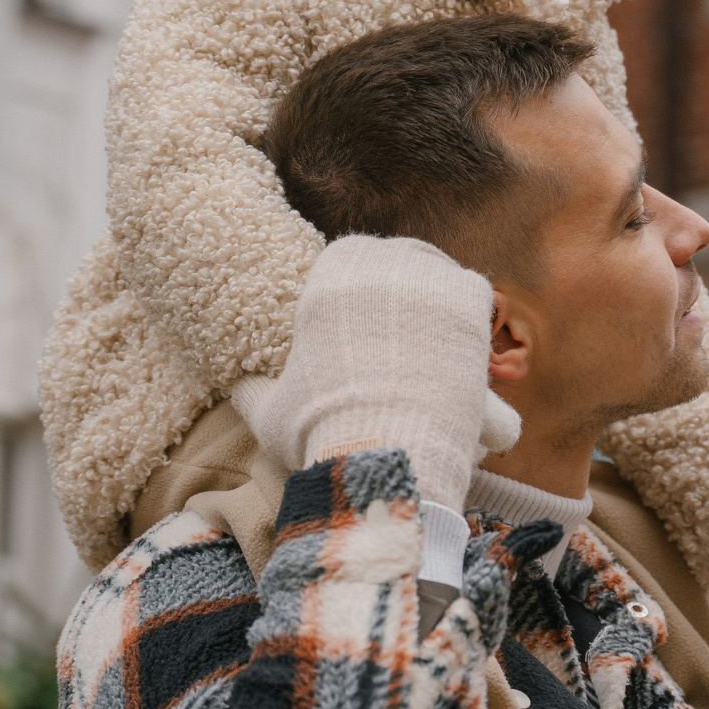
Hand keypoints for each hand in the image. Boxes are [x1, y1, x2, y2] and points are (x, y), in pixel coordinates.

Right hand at [225, 235, 511, 511]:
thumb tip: (233, 381)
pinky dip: (472, 312)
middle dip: (402, 285)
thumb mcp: (268, 409)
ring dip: (437, 295)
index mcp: (329, 272)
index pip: (348, 257)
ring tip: (437, 332)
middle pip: (398, 257)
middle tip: (406, 324)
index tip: (364, 312)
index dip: (358, 283)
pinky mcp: (468, 300)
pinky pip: (476, 291)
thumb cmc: (320, 431)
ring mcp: (429, 276)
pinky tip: (467, 338)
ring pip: (438, 271)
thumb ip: (251, 386)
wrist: (384, 451)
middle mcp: (380, 261)